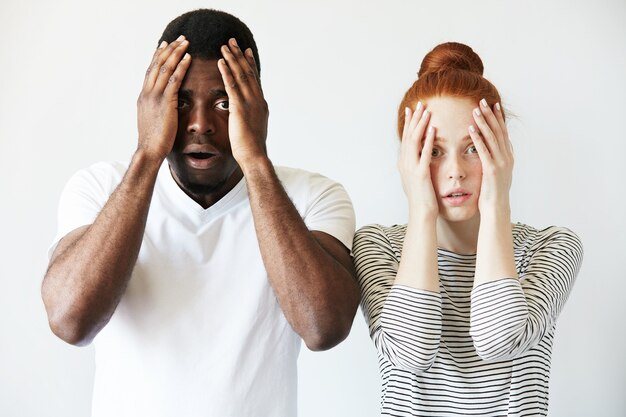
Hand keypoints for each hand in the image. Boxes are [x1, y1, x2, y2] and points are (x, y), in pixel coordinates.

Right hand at [136, 36, 190, 160]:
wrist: (149, 150)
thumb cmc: (153, 139)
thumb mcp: (152, 119)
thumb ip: (156, 108)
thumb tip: (162, 104)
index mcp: (144, 96)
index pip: (150, 71)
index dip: (158, 56)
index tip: (165, 45)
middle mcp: (147, 92)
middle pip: (157, 64)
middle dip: (168, 50)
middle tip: (179, 38)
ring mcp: (155, 96)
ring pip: (165, 68)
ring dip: (176, 53)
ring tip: (186, 42)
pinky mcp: (165, 102)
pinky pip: (174, 80)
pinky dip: (181, 67)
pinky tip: (188, 58)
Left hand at [218, 38, 268, 166]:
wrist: (254, 156)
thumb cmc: (252, 148)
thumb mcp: (253, 128)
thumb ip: (251, 117)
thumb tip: (249, 115)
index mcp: (260, 104)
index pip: (254, 79)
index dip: (250, 64)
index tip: (246, 51)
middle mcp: (257, 100)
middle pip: (248, 73)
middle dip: (240, 56)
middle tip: (233, 41)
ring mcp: (250, 103)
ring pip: (241, 75)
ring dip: (233, 59)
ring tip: (224, 46)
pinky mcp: (240, 108)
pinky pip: (232, 86)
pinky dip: (227, 72)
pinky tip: (221, 62)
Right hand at [398, 102, 437, 218]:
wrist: (421, 212)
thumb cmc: (422, 198)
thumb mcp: (416, 178)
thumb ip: (416, 165)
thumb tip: (418, 156)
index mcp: (404, 163)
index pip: (406, 138)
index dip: (408, 123)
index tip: (412, 109)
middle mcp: (404, 162)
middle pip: (408, 135)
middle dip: (414, 118)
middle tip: (419, 103)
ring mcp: (411, 167)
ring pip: (414, 140)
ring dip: (420, 124)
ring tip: (426, 111)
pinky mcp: (421, 173)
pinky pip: (424, 152)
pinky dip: (428, 139)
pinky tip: (434, 129)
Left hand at [468, 99, 513, 213]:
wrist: (496, 208)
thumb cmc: (492, 192)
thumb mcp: (496, 172)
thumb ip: (494, 159)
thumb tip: (491, 150)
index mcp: (508, 156)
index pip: (503, 132)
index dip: (498, 118)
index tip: (493, 104)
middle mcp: (507, 157)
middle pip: (499, 130)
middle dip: (491, 114)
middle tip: (483, 100)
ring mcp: (501, 162)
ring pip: (492, 137)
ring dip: (484, 122)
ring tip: (476, 109)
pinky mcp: (492, 169)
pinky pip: (484, 150)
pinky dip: (478, 138)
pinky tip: (471, 128)